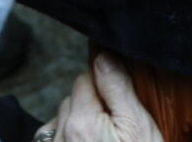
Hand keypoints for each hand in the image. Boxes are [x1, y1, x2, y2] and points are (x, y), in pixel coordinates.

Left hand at [35, 53, 163, 141]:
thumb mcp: (138, 125)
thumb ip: (118, 89)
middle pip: (71, 99)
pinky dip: (67, 137)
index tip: (121, 96)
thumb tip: (103, 57)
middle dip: (91, 102)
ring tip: (103, 134)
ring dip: (77, 122)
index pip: (84, 80)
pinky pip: (53, 139)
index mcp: (81, 120)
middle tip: (117, 118)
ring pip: (61, 120)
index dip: (105, 83)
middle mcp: (60, 135)